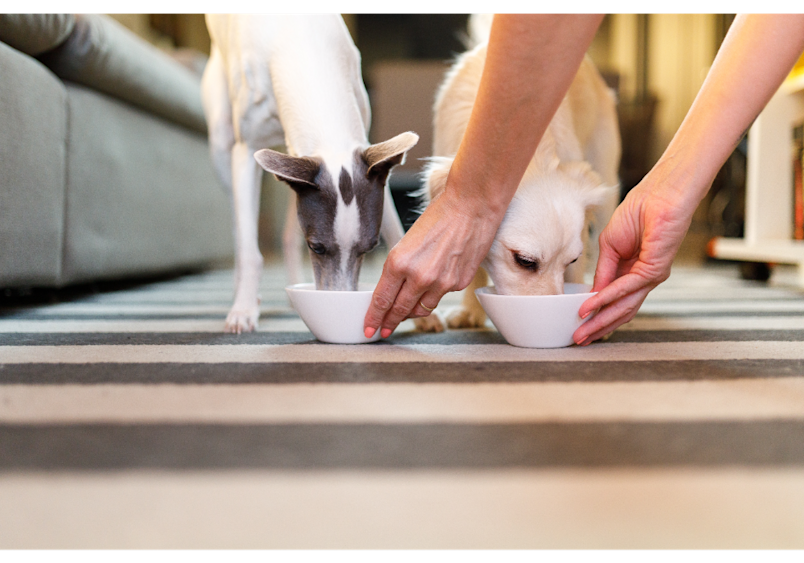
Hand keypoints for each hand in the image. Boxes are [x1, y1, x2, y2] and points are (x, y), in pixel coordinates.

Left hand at [363, 190, 501, 337]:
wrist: (472, 208)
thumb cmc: (439, 218)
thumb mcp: (407, 242)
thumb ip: (399, 268)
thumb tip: (393, 290)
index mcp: (399, 263)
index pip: (382, 299)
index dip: (373, 317)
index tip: (369, 328)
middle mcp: (419, 277)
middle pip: (399, 310)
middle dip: (389, 323)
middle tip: (382, 330)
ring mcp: (441, 284)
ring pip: (421, 309)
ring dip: (411, 312)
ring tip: (405, 312)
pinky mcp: (459, 284)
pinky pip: (441, 296)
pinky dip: (435, 293)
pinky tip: (437, 280)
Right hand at [573, 172, 696, 344]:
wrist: (661, 194)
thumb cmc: (640, 210)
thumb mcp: (610, 244)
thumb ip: (603, 270)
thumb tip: (593, 293)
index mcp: (634, 271)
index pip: (615, 300)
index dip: (597, 314)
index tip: (579, 326)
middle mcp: (644, 278)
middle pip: (620, 310)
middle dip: (598, 327)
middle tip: (579, 339)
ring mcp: (651, 277)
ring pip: (623, 306)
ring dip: (600, 321)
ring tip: (582, 332)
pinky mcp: (654, 270)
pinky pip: (625, 288)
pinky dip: (605, 298)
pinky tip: (590, 306)